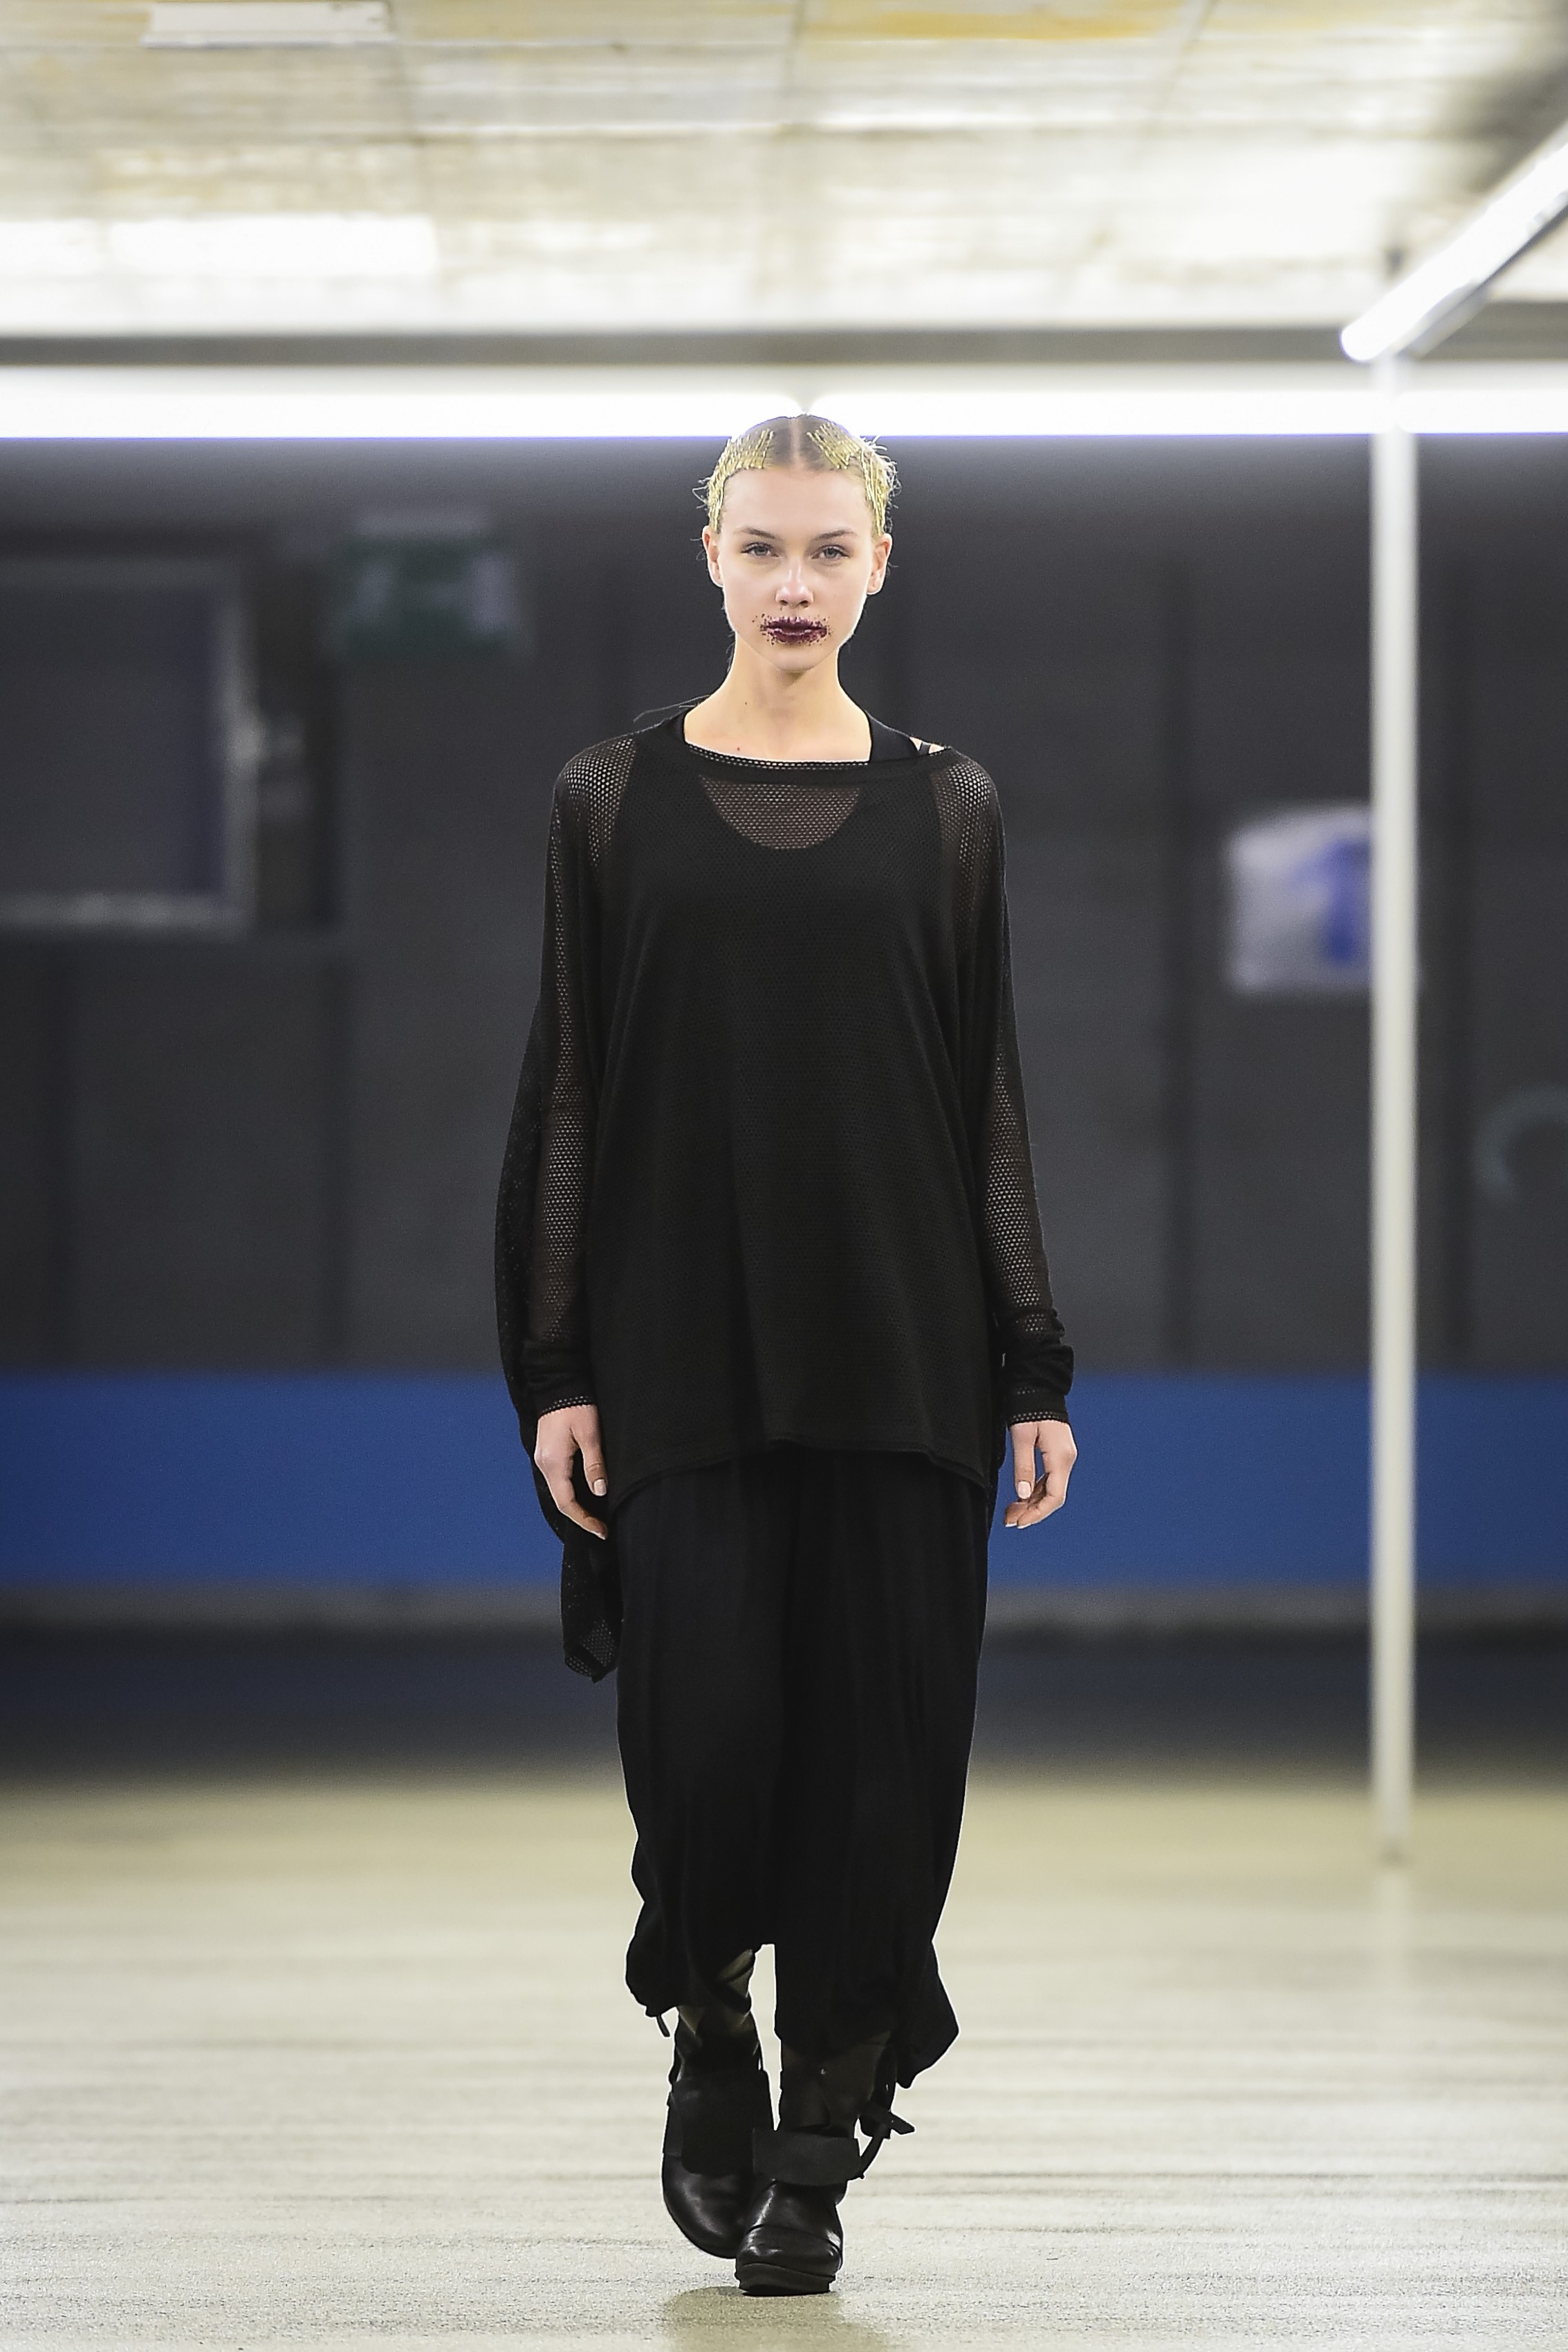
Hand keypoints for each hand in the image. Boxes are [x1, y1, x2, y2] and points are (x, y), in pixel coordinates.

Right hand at [533, 1402, 608, 1539]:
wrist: (559, 1383)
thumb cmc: (577, 1405)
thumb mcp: (590, 1435)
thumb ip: (594, 1464)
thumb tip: (599, 1492)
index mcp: (553, 1463)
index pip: (567, 1503)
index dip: (584, 1519)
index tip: (602, 1530)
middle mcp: (544, 1464)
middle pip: (561, 1500)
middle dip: (581, 1517)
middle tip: (602, 1528)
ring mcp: (544, 1458)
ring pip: (559, 1491)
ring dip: (576, 1505)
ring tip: (596, 1516)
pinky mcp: (548, 1452)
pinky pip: (559, 1480)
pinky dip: (571, 1492)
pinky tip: (585, 1494)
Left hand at [1002, 1418, 1075, 1530]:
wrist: (1038, 1386)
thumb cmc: (1028, 1408)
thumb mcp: (1022, 1437)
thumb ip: (1024, 1467)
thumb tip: (1022, 1494)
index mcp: (1061, 1457)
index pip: (1054, 1497)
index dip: (1037, 1513)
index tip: (1019, 1523)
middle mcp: (1066, 1459)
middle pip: (1053, 1496)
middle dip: (1032, 1511)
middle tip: (1009, 1520)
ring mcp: (1063, 1457)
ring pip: (1050, 1489)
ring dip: (1031, 1502)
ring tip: (1011, 1512)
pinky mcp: (1057, 1454)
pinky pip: (1048, 1479)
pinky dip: (1034, 1491)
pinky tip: (1020, 1497)